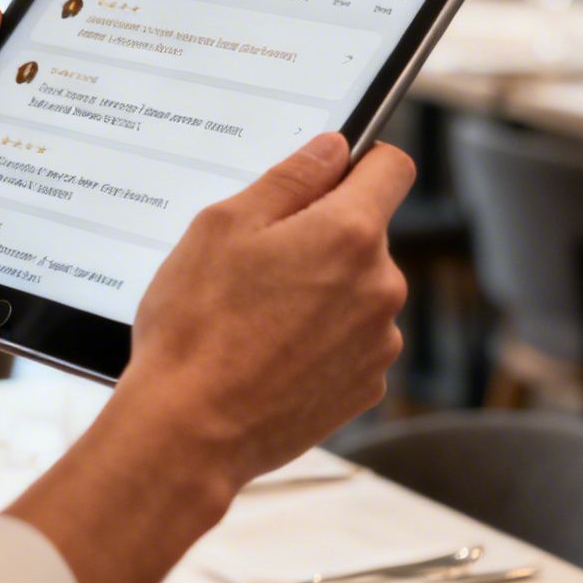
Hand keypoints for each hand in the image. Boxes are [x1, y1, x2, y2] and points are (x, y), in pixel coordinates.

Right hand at [4, 134, 413, 582]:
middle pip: (366, 235)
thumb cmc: (197, 327)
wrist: (189, 433)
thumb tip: (333, 149)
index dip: (360, 161)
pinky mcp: (365, 387)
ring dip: (321, 292)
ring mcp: (378, 342)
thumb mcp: (223, 226)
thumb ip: (290, 178)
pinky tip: (269, 354)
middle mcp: (381, 286)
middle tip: (257, 261)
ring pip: (357, 291)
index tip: (329, 173)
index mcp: (349, 234)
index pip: (392, 168)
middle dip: (321, 236)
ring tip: (256, 316)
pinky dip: (319, 341)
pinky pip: (350, 342)